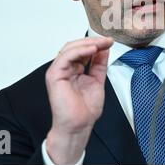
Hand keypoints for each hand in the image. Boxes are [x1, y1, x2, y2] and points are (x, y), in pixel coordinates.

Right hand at [45, 37, 113, 163]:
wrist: (79, 125)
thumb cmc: (85, 109)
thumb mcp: (97, 80)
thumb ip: (99, 64)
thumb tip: (104, 49)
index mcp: (73, 69)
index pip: (82, 50)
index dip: (96, 44)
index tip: (109, 41)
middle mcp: (65, 68)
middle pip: (75, 46)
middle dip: (93, 41)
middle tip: (107, 40)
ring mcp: (58, 71)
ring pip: (70, 48)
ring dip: (87, 43)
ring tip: (101, 43)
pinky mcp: (54, 75)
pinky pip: (66, 56)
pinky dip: (80, 50)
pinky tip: (92, 49)